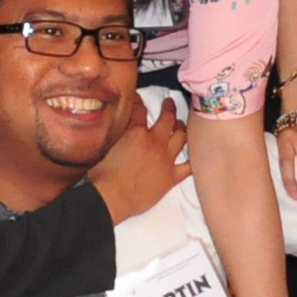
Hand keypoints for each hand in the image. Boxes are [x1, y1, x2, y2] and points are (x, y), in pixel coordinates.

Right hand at [89, 98, 189, 221]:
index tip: (139, 98)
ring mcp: (166, 159)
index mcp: (136, 133)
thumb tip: (120, 130)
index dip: (139, 101)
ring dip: (181, 129)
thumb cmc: (103, 175)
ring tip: (180, 125)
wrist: (112, 198)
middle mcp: (155, 142)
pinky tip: (193, 157)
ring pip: (181, 137)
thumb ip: (117, 136)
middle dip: (168, 107)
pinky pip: (187, 167)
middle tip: (169, 103)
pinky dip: (191, 161)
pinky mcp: (171, 177)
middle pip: (167, 118)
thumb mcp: (106, 147)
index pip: (140, 110)